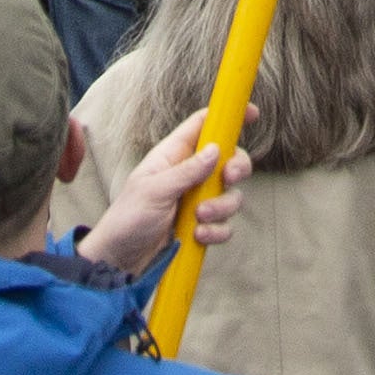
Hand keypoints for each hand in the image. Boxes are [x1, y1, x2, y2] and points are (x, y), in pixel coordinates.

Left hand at [80, 116, 247, 269]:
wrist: (120, 261)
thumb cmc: (127, 219)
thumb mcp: (154, 190)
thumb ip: (186, 171)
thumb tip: (215, 150)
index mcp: (174, 155)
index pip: (204, 125)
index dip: (228, 116)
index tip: (254, 113)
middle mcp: (190, 174)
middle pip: (229, 159)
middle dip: (236, 168)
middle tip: (227, 178)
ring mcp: (198, 201)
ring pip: (231, 195)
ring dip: (221, 207)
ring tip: (198, 218)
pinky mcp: (202, 226)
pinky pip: (225, 225)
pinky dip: (217, 231)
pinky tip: (198, 235)